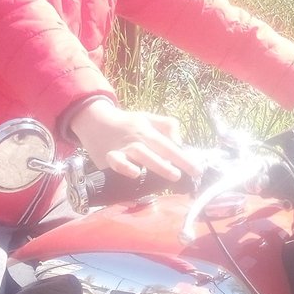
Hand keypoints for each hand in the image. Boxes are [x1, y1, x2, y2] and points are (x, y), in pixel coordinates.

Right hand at [68, 99, 200, 181]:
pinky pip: (116, 162)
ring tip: (172, 174)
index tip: (197, 170)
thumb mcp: (148, 118)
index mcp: (148, 131)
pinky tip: (135, 174)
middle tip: (185, 174)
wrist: (95, 121)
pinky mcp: (108, 157)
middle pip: (157, 150)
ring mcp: (122, 148)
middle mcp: (136, 140)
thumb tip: (180, 142)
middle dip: (173, 163)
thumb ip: (167, 126)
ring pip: (140, 155)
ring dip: (156, 164)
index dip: (184, 157)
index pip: (169, 146)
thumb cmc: (127, 123)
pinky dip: (124, 168)